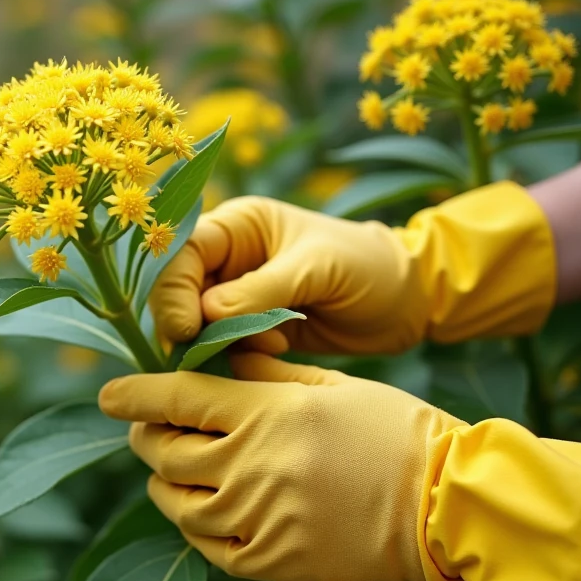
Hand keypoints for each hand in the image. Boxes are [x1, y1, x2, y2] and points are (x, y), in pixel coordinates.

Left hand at [98, 353, 465, 580]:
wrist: (444, 503)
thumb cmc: (392, 431)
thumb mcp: (327, 384)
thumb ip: (262, 376)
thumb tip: (212, 366)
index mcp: (266, 414)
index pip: (174, 398)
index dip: (131, 394)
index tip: (107, 394)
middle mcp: (252, 467)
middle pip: (162, 452)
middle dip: (145, 436)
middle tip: (148, 429)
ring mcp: (259, 519)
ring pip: (175, 503)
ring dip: (163, 483)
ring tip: (170, 469)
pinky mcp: (272, 562)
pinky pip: (207, 547)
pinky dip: (195, 526)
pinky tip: (204, 509)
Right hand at [151, 196, 429, 353]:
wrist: (406, 303)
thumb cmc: (367, 266)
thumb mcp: (316, 270)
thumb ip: (260, 291)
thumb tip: (205, 315)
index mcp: (238, 226)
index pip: (181, 254)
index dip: (174, 291)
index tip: (188, 329)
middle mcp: (228, 259)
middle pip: (177, 292)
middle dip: (190, 323)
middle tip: (213, 348)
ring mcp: (236, 296)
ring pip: (196, 325)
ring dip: (222, 342)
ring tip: (272, 342)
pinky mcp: (250, 329)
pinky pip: (222, 347)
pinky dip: (241, 355)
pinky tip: (280, 349)